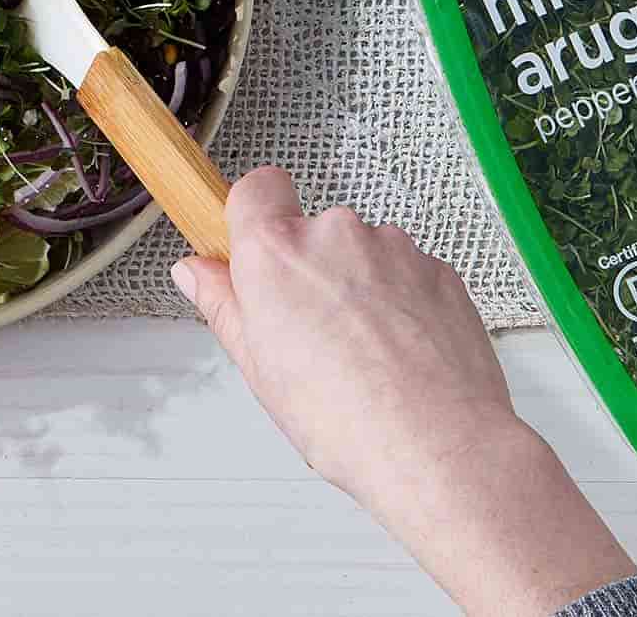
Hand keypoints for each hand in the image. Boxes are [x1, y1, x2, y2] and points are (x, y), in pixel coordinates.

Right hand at [174, 168, 636, 616]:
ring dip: (362, 287)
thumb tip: (196, 272)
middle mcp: (335, 234)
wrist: (438, 447)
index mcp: (276, 253)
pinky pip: (410, 274)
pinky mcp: (441, 270)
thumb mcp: (258, 368)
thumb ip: (224, 305)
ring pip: (365, 254)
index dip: (255, 215)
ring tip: (368, 355)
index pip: (255, 189)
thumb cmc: (346, 419)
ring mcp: (394, 248)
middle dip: (313, 270)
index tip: (258, 251)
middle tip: (317, 334)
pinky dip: (404, 303)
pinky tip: (404, 355)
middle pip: (313, 231)